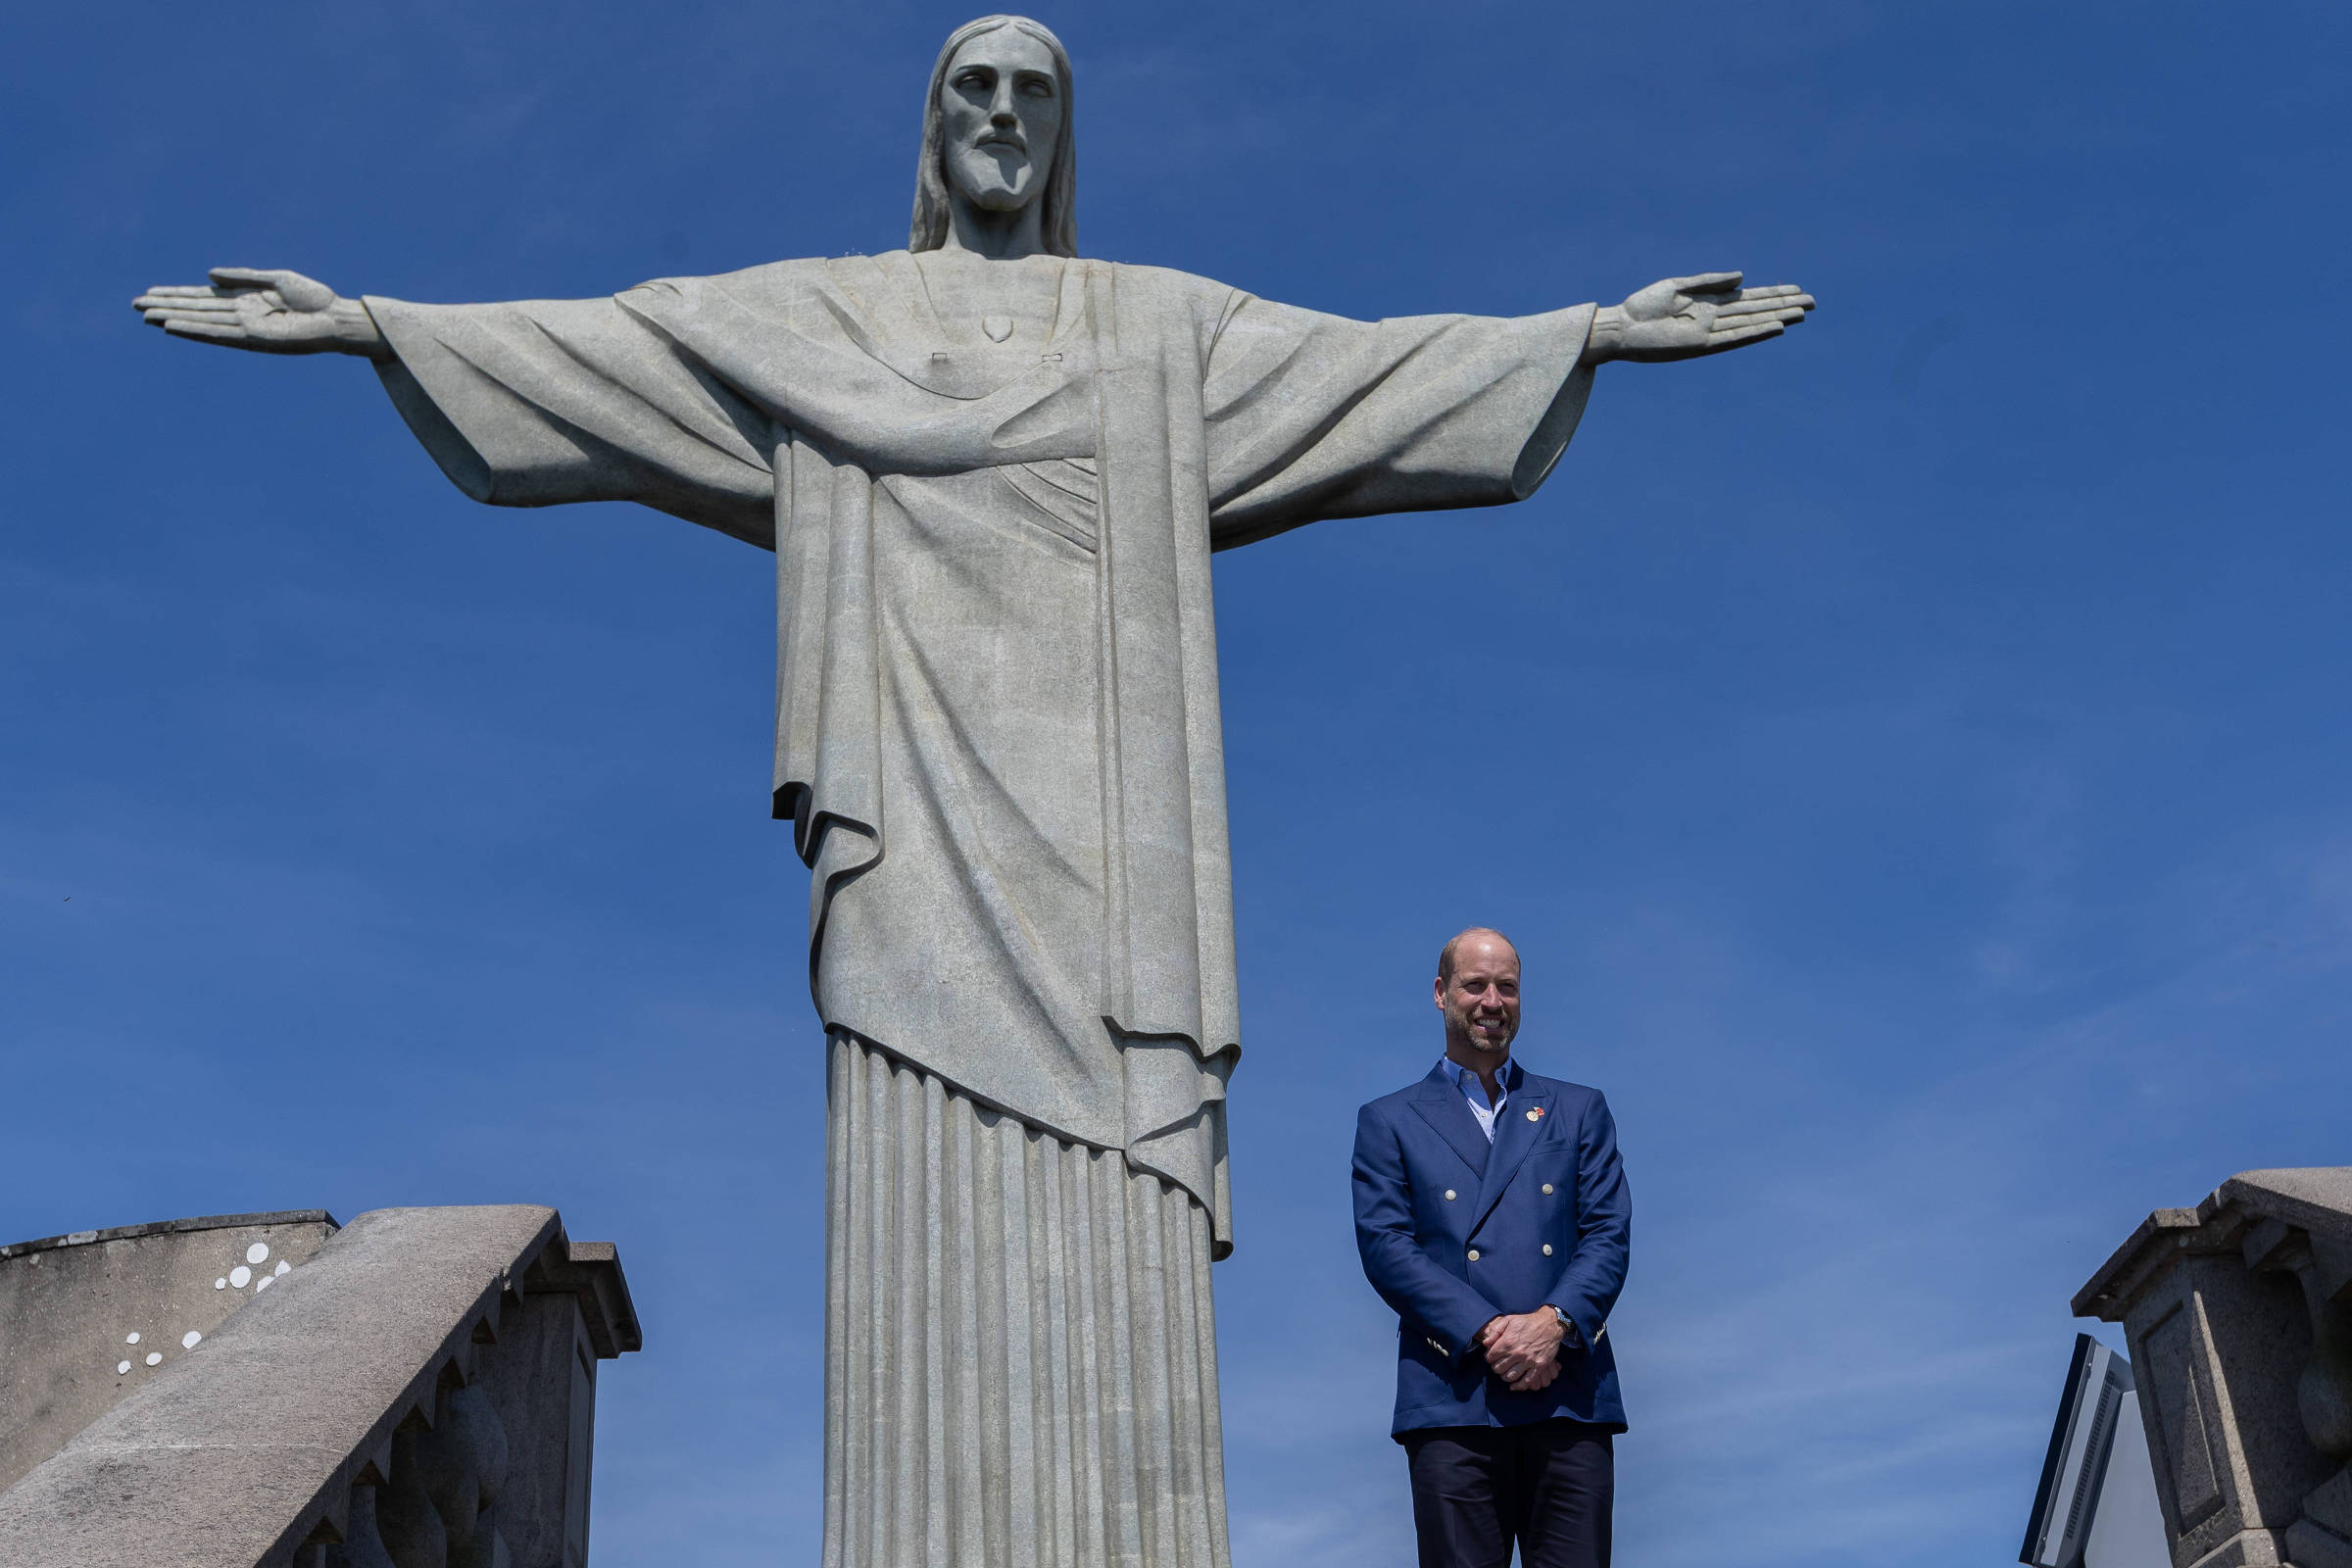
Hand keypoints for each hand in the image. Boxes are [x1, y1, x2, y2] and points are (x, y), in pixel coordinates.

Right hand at [132, 268, 387, 357]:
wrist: (336, 317)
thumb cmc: (314, 299)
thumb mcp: (276, 279)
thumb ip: (243, 277)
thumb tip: (208, 276)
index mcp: (244, 300)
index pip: (203, 298)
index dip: (176, 295)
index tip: (150, 293)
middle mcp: (240, 315)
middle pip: (195, 310)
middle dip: (166, 306)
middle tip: (134, 306)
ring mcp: (244, 328)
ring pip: (200, 322)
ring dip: (172, 318)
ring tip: (145, 316)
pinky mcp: (253, 339)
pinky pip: (217, 334)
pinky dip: (195, 331)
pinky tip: (173, 327)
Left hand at [1477, 1309, 1564, 1390]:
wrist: (1549, 1324)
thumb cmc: (1528, 1321)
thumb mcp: (1509, 1320)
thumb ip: (1495, 1331)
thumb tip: (1485, 1343)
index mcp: (1507, 1342)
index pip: (1491, 1357)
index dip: (1489, 1358)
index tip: (1492, 1358)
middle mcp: (1516, 1352)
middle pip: (1499, 1369)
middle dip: (1497, 1368)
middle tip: (1499, 1366)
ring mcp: (1528, 1360)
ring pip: (1510, 1376)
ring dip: (1505, 1377)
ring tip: (1506, 1373)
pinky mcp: (1539, 1366)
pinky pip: (1527, 1381)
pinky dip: (1519, 1386)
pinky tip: (1514, 1386)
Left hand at [1584, 272, 1813, 363]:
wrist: (1620, 327)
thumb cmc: (1643, 306)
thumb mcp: (1678, 285)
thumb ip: (1710, 281)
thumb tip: (1743, 278)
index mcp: (1708, 303)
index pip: (1748, 298)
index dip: (1773, 293)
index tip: (1797, 288)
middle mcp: (1714, 319)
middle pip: (1756, 310)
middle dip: (1784, 305)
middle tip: (1813, 301)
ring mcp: (1709, 333)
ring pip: (1751, 324)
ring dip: (1777, 318)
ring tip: (1803, 313)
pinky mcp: (1700, 345)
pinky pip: (1734, 338)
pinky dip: (1755, 332)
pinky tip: (1776, 327)